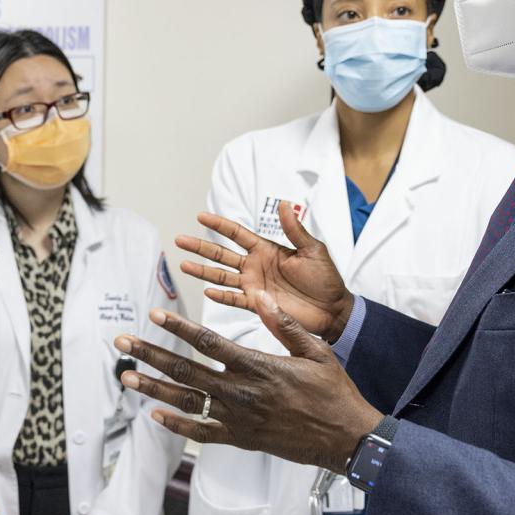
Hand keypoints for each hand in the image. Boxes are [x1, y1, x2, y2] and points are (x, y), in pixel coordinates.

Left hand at [115, 292, 382, 469]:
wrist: (344, 439)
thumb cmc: (333, 393)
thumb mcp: (315, 350)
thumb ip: (283, 325)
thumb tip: (260, 296)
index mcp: (257, 366)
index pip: (208, 342)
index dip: (178, 327)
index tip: (156, 314)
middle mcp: (241, 392)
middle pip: (185, 370)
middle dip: (150, 354)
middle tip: (123, 343)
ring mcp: (237, 418)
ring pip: (185, 401)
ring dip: (153, 387)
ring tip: (127, 376)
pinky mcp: (240, 438)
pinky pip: (201, 432)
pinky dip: (176, 425)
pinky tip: (155, 415)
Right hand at [177, 203, 355, 340]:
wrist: (334, 310)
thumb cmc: (327, 279)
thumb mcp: (313, 249)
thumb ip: (295, 229)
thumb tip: (284, 203)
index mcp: (267, 250)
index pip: (237, 234)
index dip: (219, 225)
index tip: (200, 216)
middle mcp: (255, 266)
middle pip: (222, 254)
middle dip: (201, 247)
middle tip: (180, 240)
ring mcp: (254, 286)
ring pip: (222, 277)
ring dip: (203, 271)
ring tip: (184, 264)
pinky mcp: (258, 305)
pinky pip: (234, 300)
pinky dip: (221, 296)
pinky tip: (206, 291)